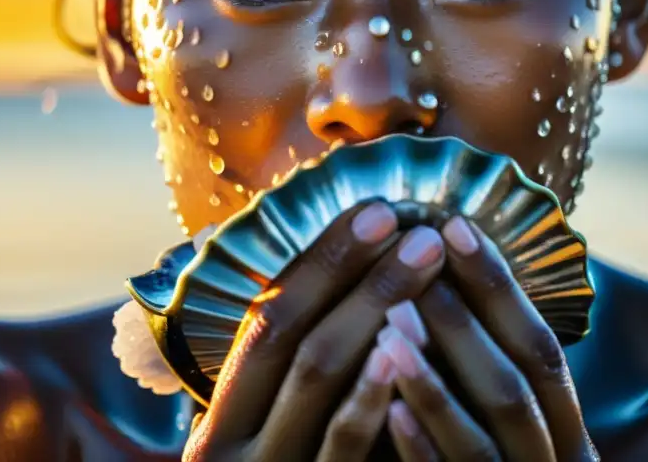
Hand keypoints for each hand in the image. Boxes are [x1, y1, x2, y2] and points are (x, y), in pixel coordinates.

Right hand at [182, 200, 446, 460]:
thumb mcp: (274, 443)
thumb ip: (295, 386)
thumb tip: (351, 285)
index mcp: (220, 421)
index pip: (265, 317)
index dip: (321, 260)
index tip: (376, 210)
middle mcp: (232, 445)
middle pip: (290, 335)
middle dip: (351, 270)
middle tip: (415, 227)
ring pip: (316, 378)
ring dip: (373, 309)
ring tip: (427, 263)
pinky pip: (343, 445)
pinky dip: (371, 394)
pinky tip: (402, 350)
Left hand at [381, 217, 597, 460]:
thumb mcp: (507, 419)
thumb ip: (490, 368)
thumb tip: (442, 278)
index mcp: (566, 429)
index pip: (542, 345)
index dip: (501, 284)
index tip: (455, 225)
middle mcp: (557, 461)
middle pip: (519, 383)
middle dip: (468, 318)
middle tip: (419, 257)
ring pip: (485, 436)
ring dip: (436, 374)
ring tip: (390, 318)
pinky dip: (421, 445)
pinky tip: (384, 405)